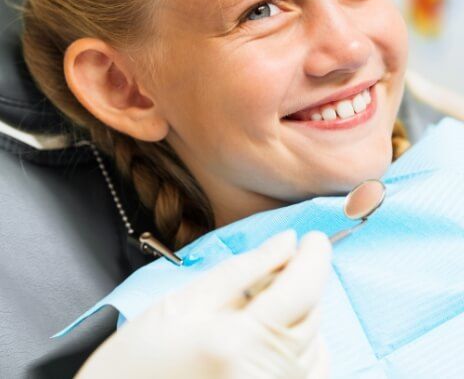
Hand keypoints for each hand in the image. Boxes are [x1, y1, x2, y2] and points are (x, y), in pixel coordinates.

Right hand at [75, 229, 331, 378]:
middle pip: (312, 314)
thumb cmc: (139, 358)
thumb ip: (242, 269)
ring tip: (265, 301)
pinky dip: (303, 344)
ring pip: (315, 342)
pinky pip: (309, 371)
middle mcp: (266, 376)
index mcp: (239, 342)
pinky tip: (275, 332)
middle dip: (304, 281)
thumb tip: (286, 242)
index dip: (315, 257)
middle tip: (278, 263)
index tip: (314, 237)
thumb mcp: (184, 301)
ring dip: (301, 311)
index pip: (301, 289)